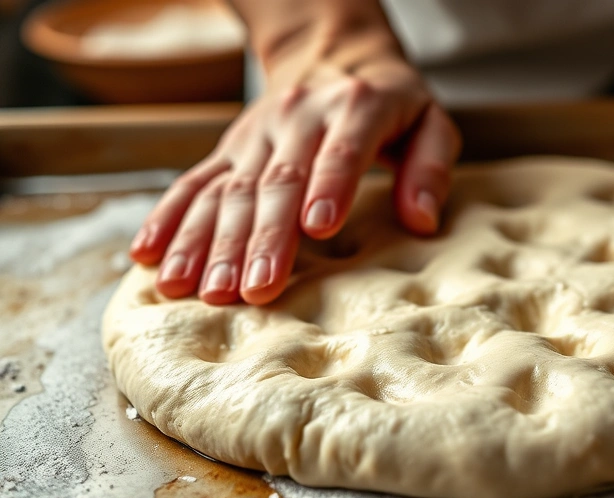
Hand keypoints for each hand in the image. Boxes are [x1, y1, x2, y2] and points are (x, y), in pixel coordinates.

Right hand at [130, 56, 460, 305]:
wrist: (332, 57)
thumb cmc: (392, 107)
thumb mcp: (430, 124)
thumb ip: (430, 168)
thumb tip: (423, 219)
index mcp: (356, 108)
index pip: (342, 149)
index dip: (329, 185)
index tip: (318, 228)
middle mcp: (298, 118)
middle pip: (276, 181)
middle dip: (261, 238)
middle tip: (252, 289)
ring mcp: (256, 136)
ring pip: (228, 189)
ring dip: (207, 242)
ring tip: (194, 289)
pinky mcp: (229, 151)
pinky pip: (192, 184)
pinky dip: (167, 220)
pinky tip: (148, 256)